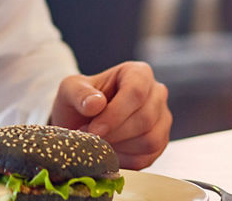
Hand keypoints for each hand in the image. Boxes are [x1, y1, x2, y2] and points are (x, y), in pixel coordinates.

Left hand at [48, 61, 171, 168]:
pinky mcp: (160, 143)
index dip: (115, 114)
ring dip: (119, 147)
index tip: (94, 129)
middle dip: (114, 133)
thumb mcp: (70, 90)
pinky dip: (125, 159)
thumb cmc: (80, 101)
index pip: (136, 92)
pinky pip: (148, 157)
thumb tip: (96, 103)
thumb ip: (79, 93)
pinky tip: (109, 151)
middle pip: (145, 118)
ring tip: (98, 142)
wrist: (83, 121)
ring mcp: (162, 119)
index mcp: (138, 73)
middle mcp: (156, 93)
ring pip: (150, 140)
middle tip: (90, 138)